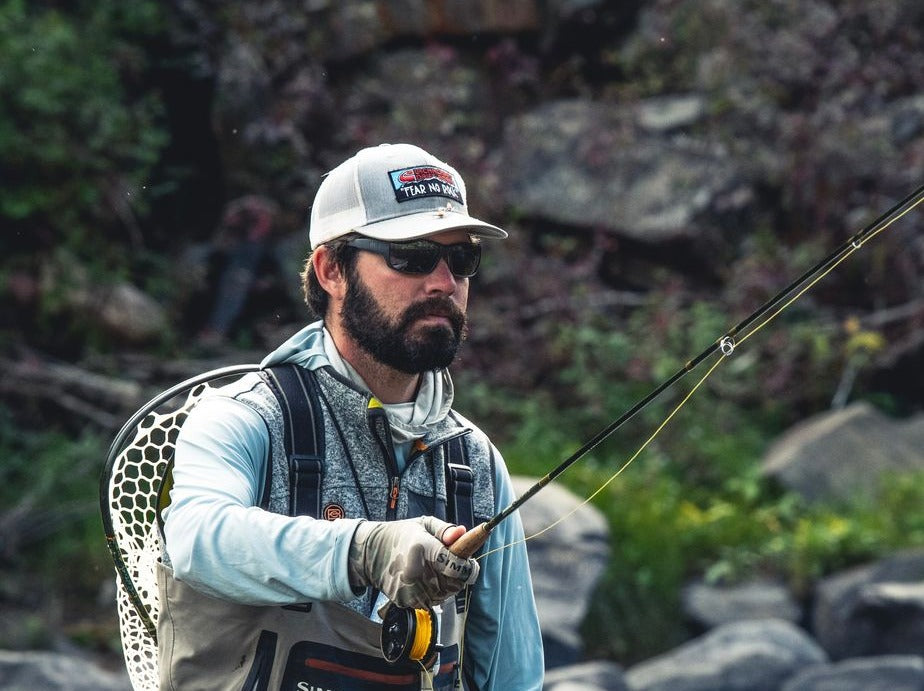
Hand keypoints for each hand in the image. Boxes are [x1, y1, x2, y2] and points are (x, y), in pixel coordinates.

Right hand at [348, 516, 479, 608]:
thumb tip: (463, 533)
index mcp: (423, 548)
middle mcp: (416, 571)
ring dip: (446, 585)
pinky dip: (433, 593)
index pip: (456, 565)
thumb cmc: (402, 535)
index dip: (467, 566)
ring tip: (435, 571)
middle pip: (455, 584)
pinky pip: (431, 602)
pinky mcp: (405, 600)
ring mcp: (410, 588)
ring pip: (445, 595)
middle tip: (450, 565)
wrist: (371, 553)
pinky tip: (424, 581)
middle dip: (458, 576)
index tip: (469, 563)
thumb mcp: (424, 524)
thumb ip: (445, 529)